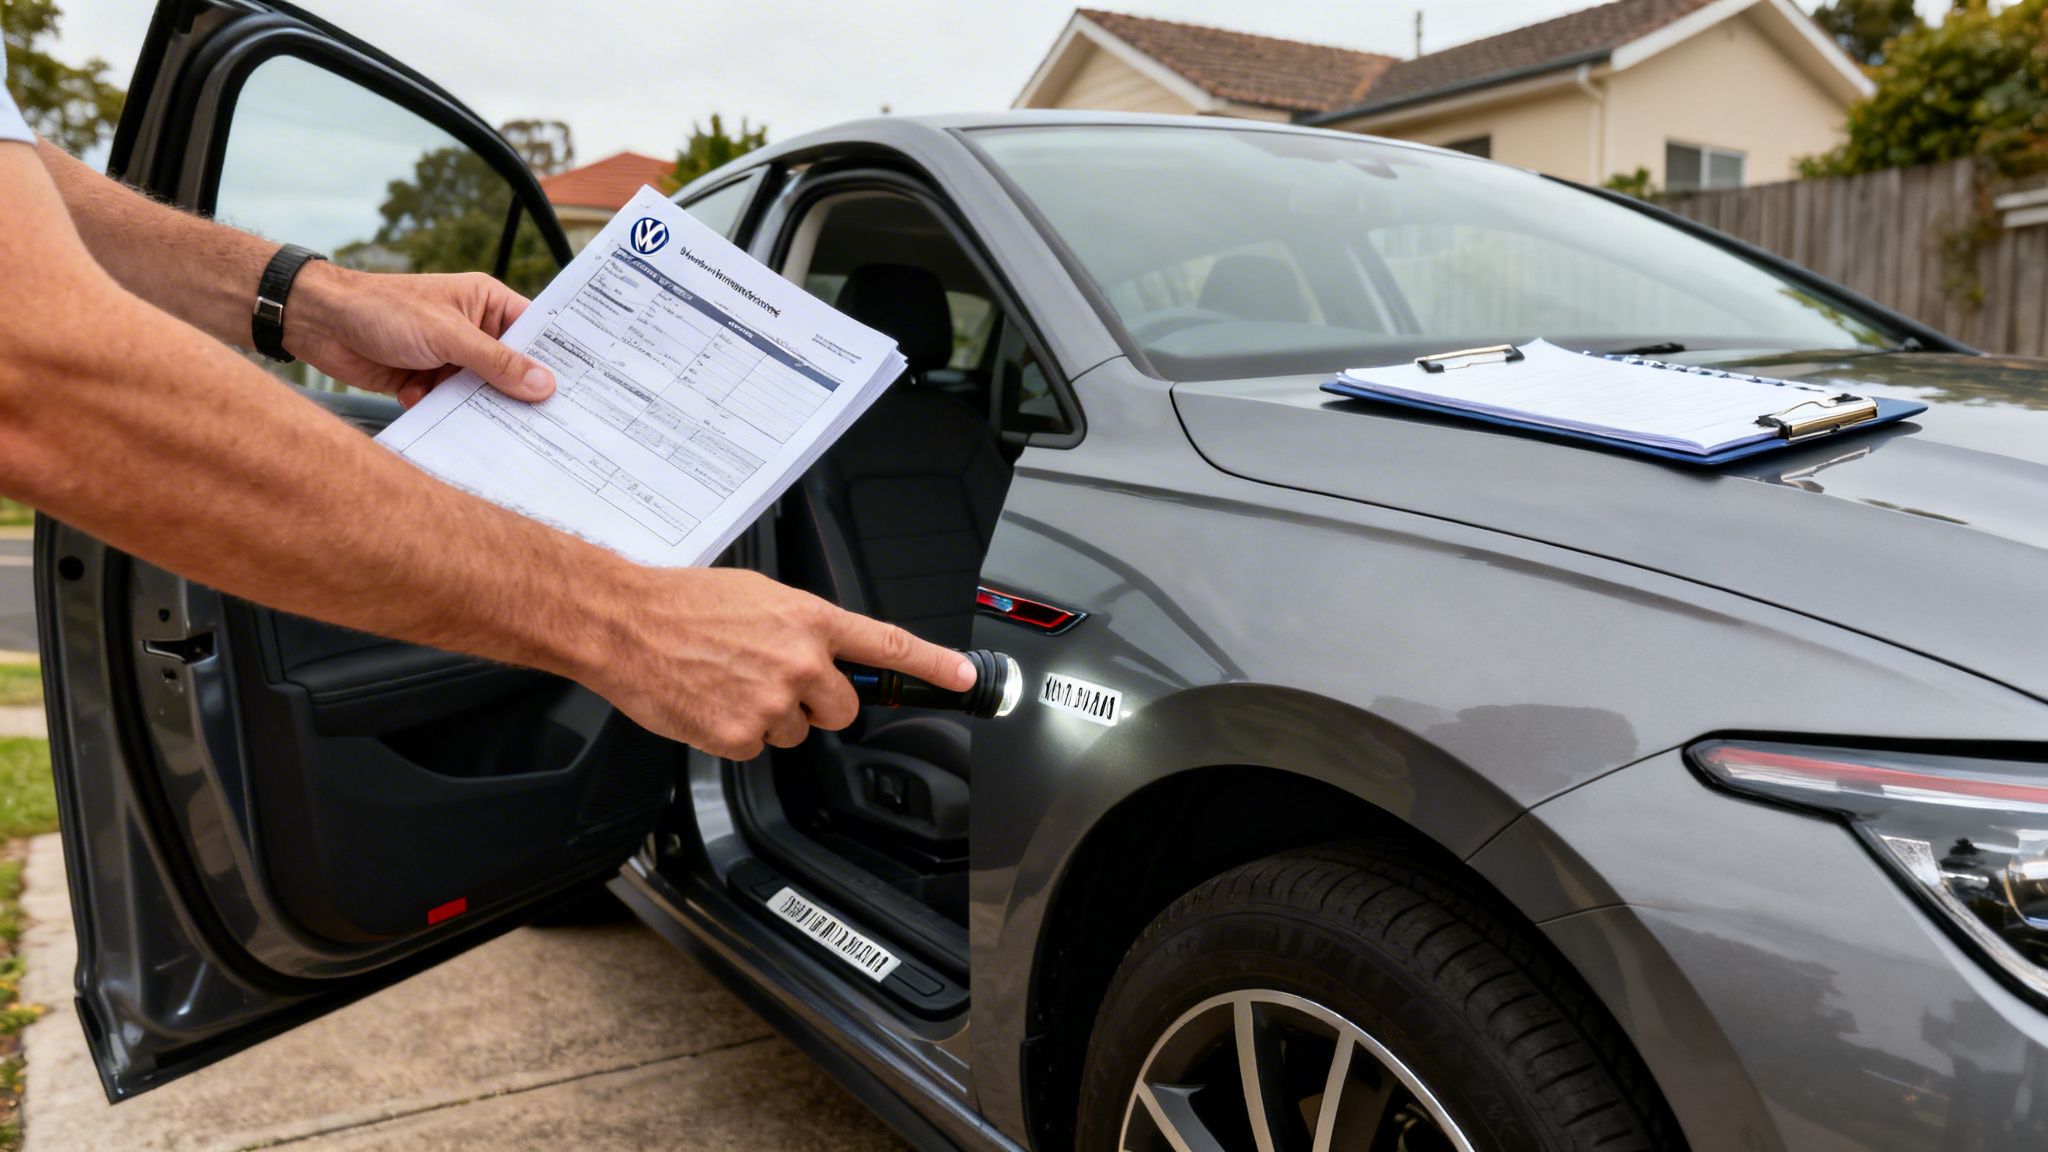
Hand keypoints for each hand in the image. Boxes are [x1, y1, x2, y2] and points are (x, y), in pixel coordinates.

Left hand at [284, 262, 555, 407]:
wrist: (320, 323)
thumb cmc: (382, 308)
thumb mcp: (448, 335)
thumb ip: (496, 362)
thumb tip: (543, 384)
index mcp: (486, 303)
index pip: (534, 331)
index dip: (556, 358)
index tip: (583, 387)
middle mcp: (473, 330)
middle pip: (511, 368)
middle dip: (522, 393)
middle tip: (552, 422)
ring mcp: (450, 358)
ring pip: (483, 392)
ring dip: (482, 409)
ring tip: (503, 431)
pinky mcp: (427, 382)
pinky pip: (453, 406)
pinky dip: (449, 416)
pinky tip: (448, 424)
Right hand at [583, 567, 977, 759]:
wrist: (625, 624)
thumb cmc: (683, 604)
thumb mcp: (758, 598)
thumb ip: (802, 628)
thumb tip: (824, 653)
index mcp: (810, 620)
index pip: (888, 646)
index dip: (933, 666)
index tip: (963, 679)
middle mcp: (801, 661)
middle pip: (843, 710)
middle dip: (818, 704)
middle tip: (774, 681)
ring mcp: (772, 702)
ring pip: (796, 731)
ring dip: (770, 717)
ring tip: (727, 682)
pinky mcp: (740, 735)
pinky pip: (756, 748)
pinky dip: (735, 733)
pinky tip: (710, 702)